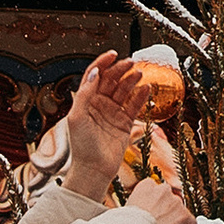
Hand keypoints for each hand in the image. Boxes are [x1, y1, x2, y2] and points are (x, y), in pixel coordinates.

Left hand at [60, 50, 145, 199]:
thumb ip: (85, 93)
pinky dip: (140, 97)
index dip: (103, 63)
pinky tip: (146, 89)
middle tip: (131, 63)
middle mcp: (99, 104)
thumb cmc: (82, 146)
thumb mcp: (77, 116)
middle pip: (111, 80)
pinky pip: (134, 106)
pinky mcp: (125, 123)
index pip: (94, 75)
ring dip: (131, 81)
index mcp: (85, 100)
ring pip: (124, 91)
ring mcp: (113, 113)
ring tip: (139, 74)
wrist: (94, 169)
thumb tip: (95, 72)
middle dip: (120, 70)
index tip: (113, 54)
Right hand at [129, 170, 195, 223]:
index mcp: (146, 185)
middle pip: (170, 197)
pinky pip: (191, 222)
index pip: (155, 188)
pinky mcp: (183, 215)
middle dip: (167, 208)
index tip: (154, 208)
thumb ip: (137, 205)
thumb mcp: (126, 208)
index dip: (156, 200)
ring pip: (180, 209)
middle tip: (162, 221)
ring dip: (176, 219)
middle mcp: (162, 190)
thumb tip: (139, 213)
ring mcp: (175, 202)